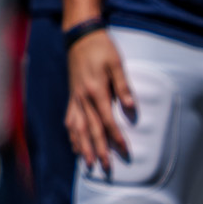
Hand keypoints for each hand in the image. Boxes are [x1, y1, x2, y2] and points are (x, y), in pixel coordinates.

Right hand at [65, 29, 134, 174]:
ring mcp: (75, 97)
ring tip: (88, 162)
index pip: (107, 120)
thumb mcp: (116, 64)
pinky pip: (70, 118)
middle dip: (99, 149)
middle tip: (105, 167)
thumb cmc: (102, 48)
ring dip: (83, 146)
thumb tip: (131, 107)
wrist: (80, 36)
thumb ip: (123, 86)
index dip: (116, 137)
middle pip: (91, 129)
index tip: (125, 151)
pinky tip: (75, 143)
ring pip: (77, 127)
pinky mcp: (72, 95)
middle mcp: (83, 97)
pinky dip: (72, 133)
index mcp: (95, 90)